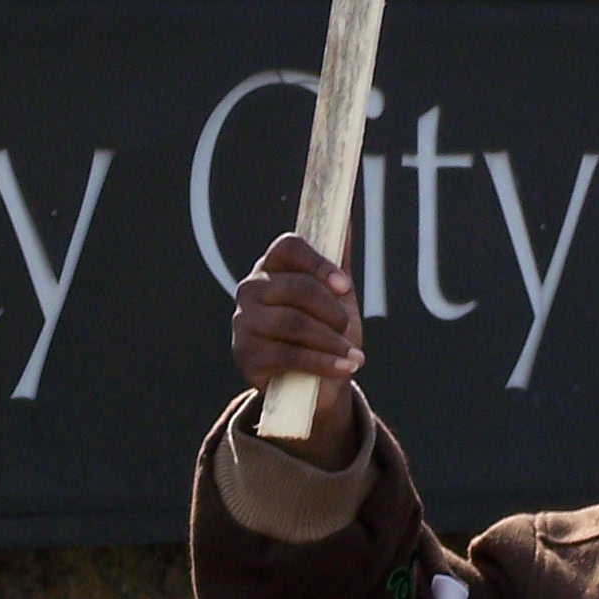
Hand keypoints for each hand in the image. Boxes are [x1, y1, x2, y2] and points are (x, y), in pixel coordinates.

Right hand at [232, 234, 365, 466]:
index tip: (345, 285)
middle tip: (349, 326)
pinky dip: (322, 362)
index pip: (289, 247)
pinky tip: (344, 368)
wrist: (316, 382)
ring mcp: (244, 322)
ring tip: (354, 355)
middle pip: (296, 288)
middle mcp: (252, 288)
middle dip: (331, 310)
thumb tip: (346, 215)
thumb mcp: (336, 295)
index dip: (319, 263)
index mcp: (272, 265)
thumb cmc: (325, 329)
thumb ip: (338, 258)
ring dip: (331, 341)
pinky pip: (287, 355)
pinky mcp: (245, 355)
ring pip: (293, 323)